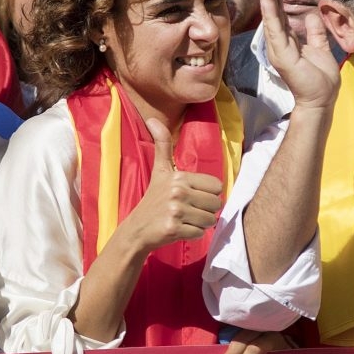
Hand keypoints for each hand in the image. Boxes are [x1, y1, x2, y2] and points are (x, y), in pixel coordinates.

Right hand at [116, 119, 223, 254]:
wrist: (137, 228)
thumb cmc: (153, 199)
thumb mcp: (159, 170)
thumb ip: (162, 145)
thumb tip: (152, 119)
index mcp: (178, 176)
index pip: (217, 186)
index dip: (207, 194)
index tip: (191, 196)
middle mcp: (178, 191)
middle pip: (216, 204)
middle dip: (205, 210)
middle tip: (188, 210)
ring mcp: (175, 211)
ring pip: (210, 219)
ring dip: (200, 223)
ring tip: (184, 219)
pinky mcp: (173, 229)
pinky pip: (200, 233)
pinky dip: (192, 234)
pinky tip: (179, 229)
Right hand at [257, 0, 338, 110]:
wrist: (321, 100)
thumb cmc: (321, 80)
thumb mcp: (320, 49)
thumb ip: (315, 33)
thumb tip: (311, 16)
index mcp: (288, 43)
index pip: (281, 16)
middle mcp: (279, 44)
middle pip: (273, 14)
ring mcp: (278, 48)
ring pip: (271, 17)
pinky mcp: (281, 53)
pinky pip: (275, 27)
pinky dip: (270, 10)